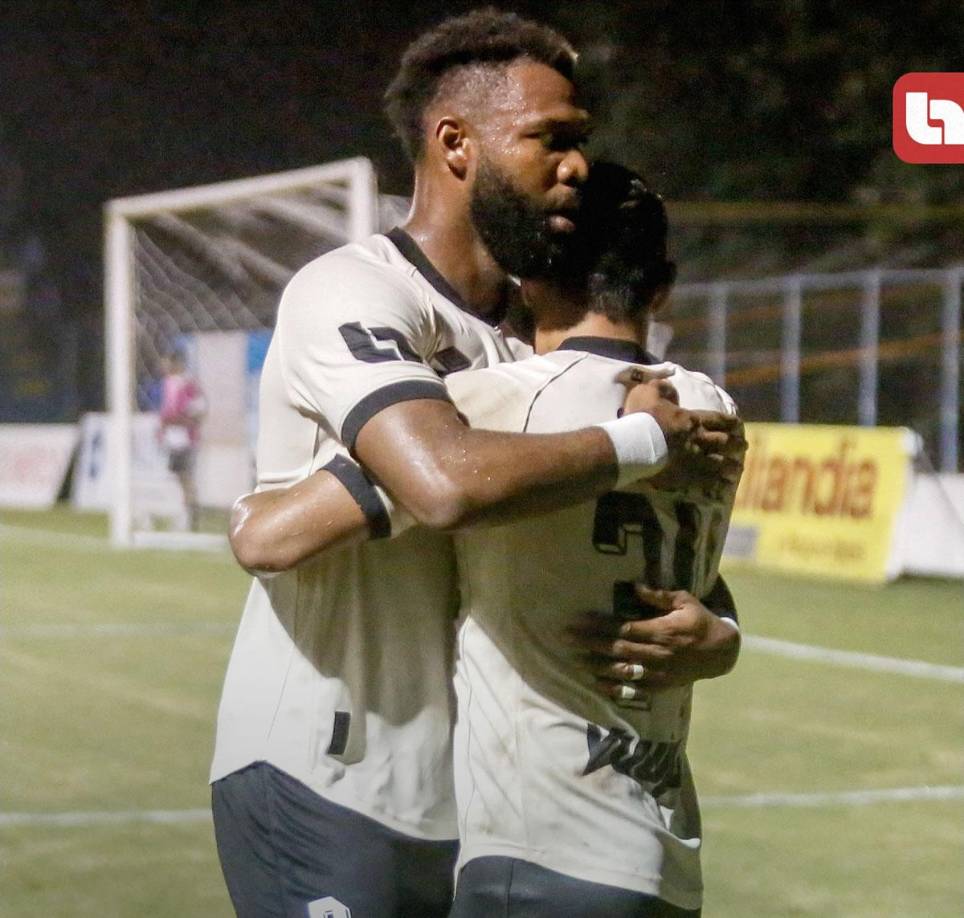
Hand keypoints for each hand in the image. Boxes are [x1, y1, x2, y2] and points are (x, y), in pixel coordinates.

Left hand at [567, 585, 740, 701]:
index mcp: (662, 631)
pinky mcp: (660, 686)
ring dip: (597, 666)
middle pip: (617, 649)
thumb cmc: (700, 621)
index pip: (623, 628)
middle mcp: (657, 653)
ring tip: (576, 659)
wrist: (720, 652)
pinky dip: (615, 688)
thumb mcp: (685, 601)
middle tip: (566, 639)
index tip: (579, 621)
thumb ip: (659, 596)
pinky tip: (597, 683)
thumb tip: (634, 586)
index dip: (599, 625)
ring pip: (623, 670)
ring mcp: (658, 672)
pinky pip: (634, 689)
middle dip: (590, 643)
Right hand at [621, 374, 745, 493]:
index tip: (739, 424)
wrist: (634, 446)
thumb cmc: (641, 418)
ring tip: (738, 469)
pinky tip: (724, 486)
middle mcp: (697, 440)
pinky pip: (707, 481)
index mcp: (691, 420)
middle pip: (723, 442)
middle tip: (745, 446)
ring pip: (719, 463)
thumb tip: (670, 386)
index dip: (729, 421)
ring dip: (730, 465)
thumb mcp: (648, 393)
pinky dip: (717, 483)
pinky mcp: (686, 477)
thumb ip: (661, 388)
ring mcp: (693, 460)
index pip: (716, 419)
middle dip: (735, 443)